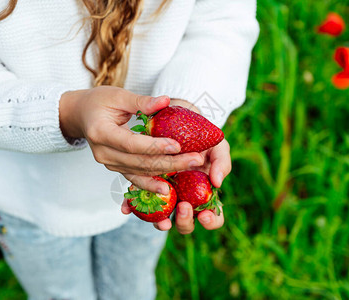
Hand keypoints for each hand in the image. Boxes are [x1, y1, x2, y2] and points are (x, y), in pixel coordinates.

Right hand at [59, 87, 203, 193]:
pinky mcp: (115, 168)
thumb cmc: (99, 101)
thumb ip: (141, 101)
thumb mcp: (118, 95)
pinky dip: (151, 183)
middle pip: (140, 162)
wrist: (80, 115)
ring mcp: (108, 164)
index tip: (178, 145)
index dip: (155, 146)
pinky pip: (135, 178)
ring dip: (167, 172)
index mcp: (100, 132)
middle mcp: (103, 153)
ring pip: (140, 172)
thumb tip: (166, 101)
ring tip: (191, 167)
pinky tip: (167, 189)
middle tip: (196, 159)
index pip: (131, 144)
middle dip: (170, 162)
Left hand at [121, 98, 228, 232]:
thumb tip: (217, 182)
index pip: (211, 216)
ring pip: (161, 217)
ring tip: (160, 219)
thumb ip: (221, 161)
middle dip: (185, 221)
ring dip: (160, 221)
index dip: (211, 221)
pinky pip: (137, 199)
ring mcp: (164, 191)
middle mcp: (183, 196)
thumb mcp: (215, 143)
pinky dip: (132, 206)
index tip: (205, 215)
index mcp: (203, 191)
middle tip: (184, 208)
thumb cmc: (199, 132)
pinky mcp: (144, 182)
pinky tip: (127, 208)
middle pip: (185, 223)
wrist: (176, 113)